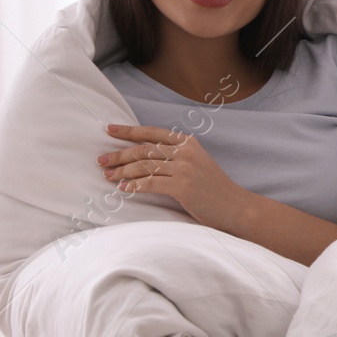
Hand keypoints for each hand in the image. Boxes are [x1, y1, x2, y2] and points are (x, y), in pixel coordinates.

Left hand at [98, 123, 250, 233]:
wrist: (235, 207)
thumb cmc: (213, 188)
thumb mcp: (197, 163)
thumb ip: (175, 155)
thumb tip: (143, 155)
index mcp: (188, 142)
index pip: (152, 132)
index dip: (128, 130)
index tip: (109, 129)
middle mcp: (185, 152)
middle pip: (143, 149)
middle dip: (119, 154)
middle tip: (101, 160)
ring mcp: (185, 168)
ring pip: (144, 165)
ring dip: (122, 172)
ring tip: (108, 176)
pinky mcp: (183, 186)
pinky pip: (150, 183)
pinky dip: (134, 186)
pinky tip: (124, 189)